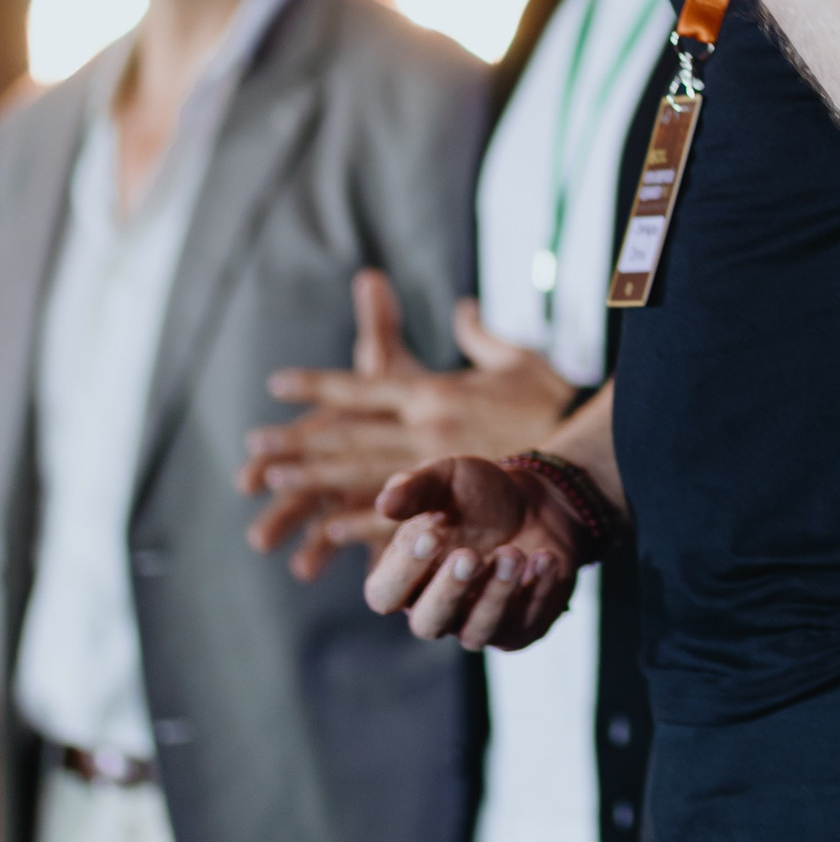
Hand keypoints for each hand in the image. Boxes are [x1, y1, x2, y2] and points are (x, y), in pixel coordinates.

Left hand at [240, 271, 574, 579]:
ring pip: (360, 474)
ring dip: (312, 480)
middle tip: (252, 449)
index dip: (319, 385)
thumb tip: (461, 308)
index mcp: (434, 390)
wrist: (585, 453)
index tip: (277, 385)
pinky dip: (358, 526)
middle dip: (299, 440)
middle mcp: (425, 427)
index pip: (363, 385)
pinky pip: (397, 517)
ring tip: (271, 484)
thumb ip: (480, 335)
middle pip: (348, 432)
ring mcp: (435, 468)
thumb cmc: (552, 401)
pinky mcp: (451, 505)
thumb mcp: (516, 359)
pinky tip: (323, 533)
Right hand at [363, 457, 584, 649]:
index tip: (430, 535)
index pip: (385, 594)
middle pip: (428, 623)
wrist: (537, 501)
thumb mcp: (448, 478)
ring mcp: (478, 623)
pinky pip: (523, 625)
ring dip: (496, 594)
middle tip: (469, 555)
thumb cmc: (479, 494)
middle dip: (449, 591)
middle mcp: (438, 608)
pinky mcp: (519, 628)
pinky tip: (545, 557)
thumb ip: (416, 488)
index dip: (402, 572)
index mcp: (408, 577)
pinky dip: (536, 592)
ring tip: (513, 553)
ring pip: (476, 632)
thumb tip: (384, 504)